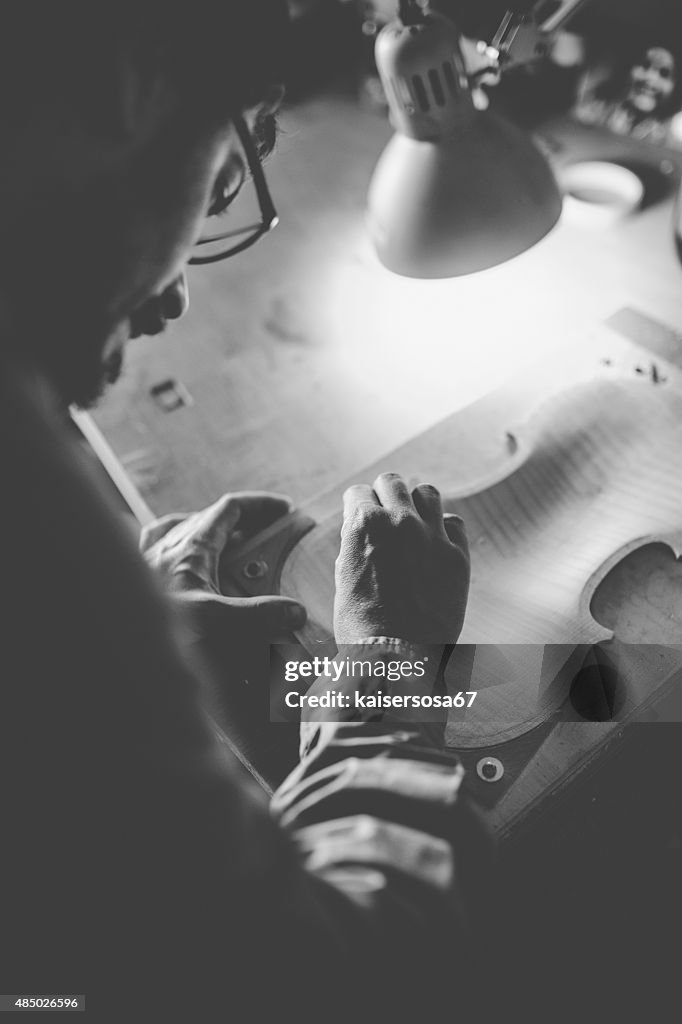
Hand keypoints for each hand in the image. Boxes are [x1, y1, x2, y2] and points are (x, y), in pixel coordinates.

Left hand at [140, 492, 306, 640]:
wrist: (111, 647)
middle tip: (262, 531)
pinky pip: (152, 550)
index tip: (283, 509)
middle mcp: (166, 547)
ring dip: (202, 531)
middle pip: (206, 518)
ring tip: (221, 543)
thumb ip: (257, 615)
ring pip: (177, 530)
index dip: (258, 505)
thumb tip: (295, 611)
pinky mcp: (134, 582)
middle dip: (238, 520)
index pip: (229, 509)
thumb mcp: (215, 621)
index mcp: (190, 547)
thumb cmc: (158, 631)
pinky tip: (173, 560)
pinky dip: (170, 548)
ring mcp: (147, 562)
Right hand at [334, 473, 468, 644]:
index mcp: (364, 525)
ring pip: (427, 493)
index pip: (358, 492)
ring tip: (414, 521)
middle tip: (386, 513)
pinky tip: (437, 543)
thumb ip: (353, 546)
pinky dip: (445, 528)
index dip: (357, 505)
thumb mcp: (343, 578)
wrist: (398, 658)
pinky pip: (455, 523)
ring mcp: (432, 536)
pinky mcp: (457, 556)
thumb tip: (359, 531)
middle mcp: (399, 521)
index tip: (361, 515)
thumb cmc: (362, 626)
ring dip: (416, 503)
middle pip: (392, 482)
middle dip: (385, 495)